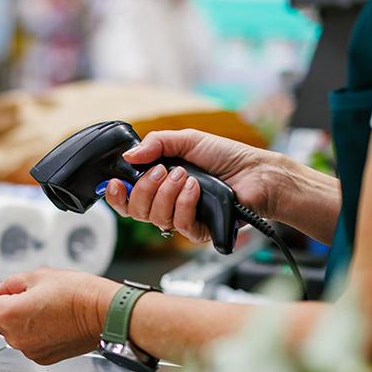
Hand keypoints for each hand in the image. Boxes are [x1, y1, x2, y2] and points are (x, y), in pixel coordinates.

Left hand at [0, 269, 118, 365]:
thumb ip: (10, 284)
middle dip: (4, 306)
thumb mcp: (38, 276)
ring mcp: (29, 350)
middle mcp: (16, 337)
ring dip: (20, 319)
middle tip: (26, 293)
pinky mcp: (43, 357)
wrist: (105, 314)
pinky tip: (52, 321)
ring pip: (13, 331)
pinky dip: (34, 332)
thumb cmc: (77, 293)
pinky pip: (28, 342)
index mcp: (9, 314)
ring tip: (45, 307)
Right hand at [105, 129, 286, 244]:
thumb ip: (156, 143)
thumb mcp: (187, 140)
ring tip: (186, 176)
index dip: (115, 195)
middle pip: (135, 211)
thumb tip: (128, 155)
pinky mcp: (198, 231)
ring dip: (167, 193)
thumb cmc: (227, 157)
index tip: (114, 183)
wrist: (257, 173)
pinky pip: (179, 224)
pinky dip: (184, 203)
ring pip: (155, 218)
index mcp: (159, 185)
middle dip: (144, 188)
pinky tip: (196, 189)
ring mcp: (181, 218)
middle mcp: (167, 204)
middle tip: (162, 171)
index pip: (127, 199)